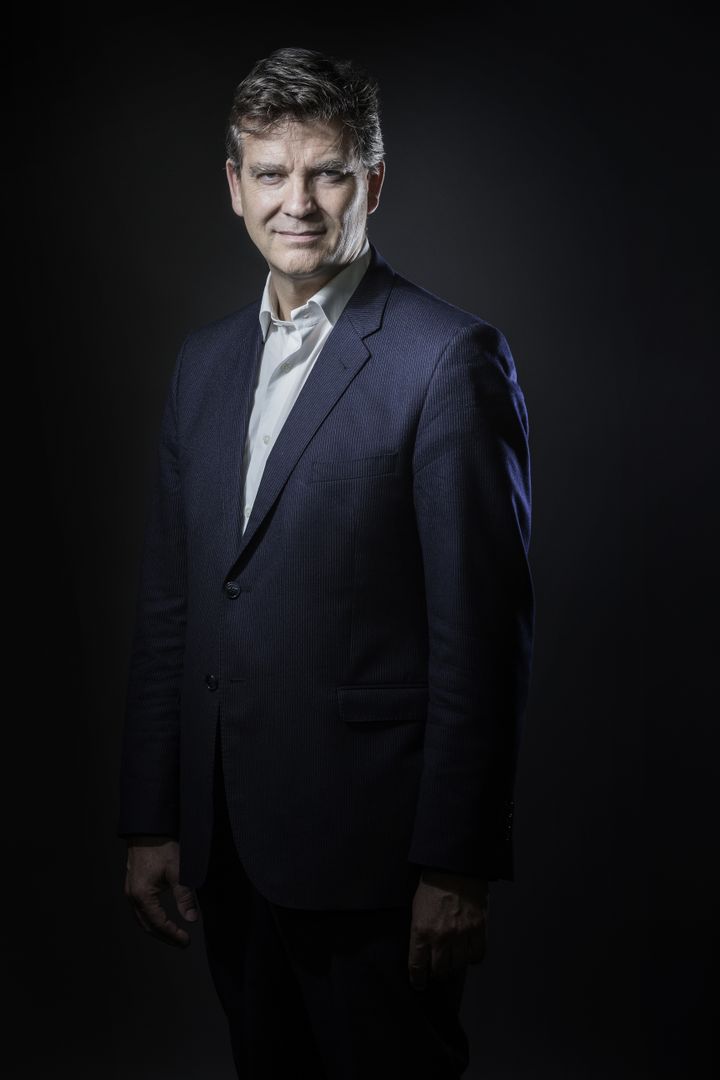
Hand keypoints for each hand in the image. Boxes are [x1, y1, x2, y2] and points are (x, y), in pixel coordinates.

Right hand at [124, 836, 197, 946]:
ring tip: (173, 934)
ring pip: (142, 919)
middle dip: (165, 936)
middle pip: (147, 925)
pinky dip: (151, 918)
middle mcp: (132, 896)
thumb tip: (191, 919)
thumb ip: (184, 897)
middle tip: (182, 942)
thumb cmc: (162, 848)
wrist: (148, 830)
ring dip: (157, 929)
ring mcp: (130, 891)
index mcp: (142, 895)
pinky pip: (140, 910)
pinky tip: (161, 918)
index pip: (158, 924)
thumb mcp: (178, 872)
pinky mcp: (133, 885)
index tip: (186, 941)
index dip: (173, 935)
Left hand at [408, 869, 487, 990]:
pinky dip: (473, 958)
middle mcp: (441, 936)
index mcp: (421, 930)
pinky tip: (469, 952)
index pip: (417, 966)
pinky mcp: (478, 929)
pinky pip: (477, 955)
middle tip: (439, 968)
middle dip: (438, 972)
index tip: (419, 983)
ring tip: (454, 958)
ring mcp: (461, 934)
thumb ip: (419, 932)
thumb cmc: (433, 886)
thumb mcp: (417, 909)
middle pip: (440, 970)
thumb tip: (423, 953)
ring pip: (459, 965)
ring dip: (455, 965)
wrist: (454, 867)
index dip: (418, 979)